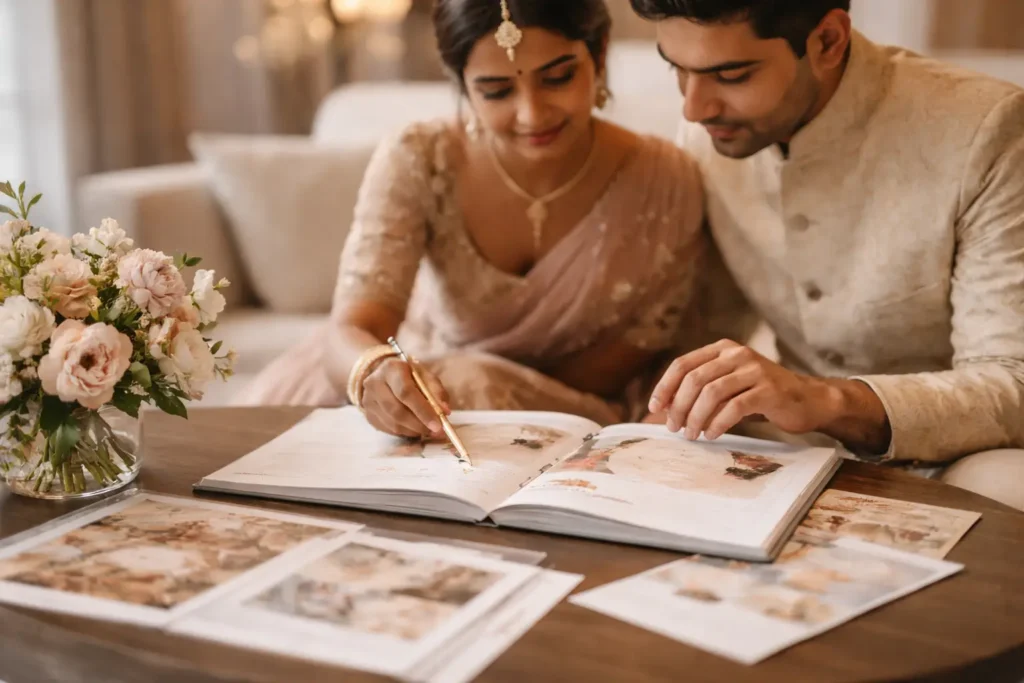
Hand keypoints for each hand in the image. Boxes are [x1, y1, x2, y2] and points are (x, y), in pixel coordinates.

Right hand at [361, 358, 450, 437]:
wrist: (384, 375)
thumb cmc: (409, 375)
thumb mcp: (425, 376)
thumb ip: (436, 392)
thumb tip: (445, 412)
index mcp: (391, 369)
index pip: (406, 393)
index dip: (423, 411)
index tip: (438, 425)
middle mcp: (375, 383)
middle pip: (397, 411)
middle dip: (420, 424)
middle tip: (436, 432)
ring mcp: (368, 400)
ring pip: (393, 423)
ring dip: (414, 430)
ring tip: (428, 429)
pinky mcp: (368, 414)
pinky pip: (389, 429)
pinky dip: (405, 432)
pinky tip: (414, 428)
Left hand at [648, 339, 835, 440]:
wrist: (807, 400)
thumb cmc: (762, 396)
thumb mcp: (729, 386)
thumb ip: (702, 391)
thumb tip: (665, 410)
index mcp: (723, 350)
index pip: (682, 364)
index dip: (665, 387)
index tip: (655, 409)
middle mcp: (737, 354)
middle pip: (694, 379)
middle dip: (679, 406)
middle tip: (674, 428)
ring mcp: (755, 370)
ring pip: (712, 393)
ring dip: (696, 417)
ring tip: (692, 434)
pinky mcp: (769, 389)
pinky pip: (734, 407)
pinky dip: (718, 423)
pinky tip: (712, 434)